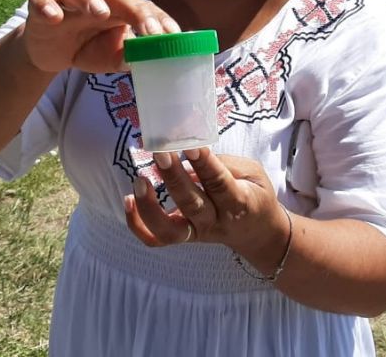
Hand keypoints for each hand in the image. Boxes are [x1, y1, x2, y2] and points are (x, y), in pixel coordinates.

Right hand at [23, 0, 179, 72]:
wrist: (51, 52)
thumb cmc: (88, 48)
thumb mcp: (110, 57)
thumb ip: (127, 56)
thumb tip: (149, 60)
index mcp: (120, 8)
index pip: (144, 7)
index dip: (160, 19)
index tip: (174, 34)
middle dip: (136, 10)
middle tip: (149, 29)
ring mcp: (67, 0)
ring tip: (100, 13)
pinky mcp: (41, 7)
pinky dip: (47, 6)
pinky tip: (55, 18)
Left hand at [124, 148, 288, 264]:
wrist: (257, 232)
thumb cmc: (255, 194)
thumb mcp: (254, 173)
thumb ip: (226, 164)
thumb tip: (190, 156)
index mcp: (239, 202)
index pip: (219, 183)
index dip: (205, 164)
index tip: (190, 145)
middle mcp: (216, 222)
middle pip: (192, 204)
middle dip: (174, 178)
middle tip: (160, 154)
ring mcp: (197, 233)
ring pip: (169, 228)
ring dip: (150, 205)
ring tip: (140, 179)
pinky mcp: (183, 239)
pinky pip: (155, 239)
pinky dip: (137, 224)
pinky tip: (128, 200)